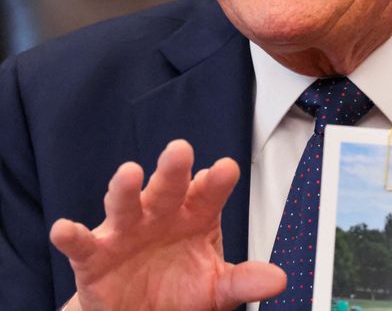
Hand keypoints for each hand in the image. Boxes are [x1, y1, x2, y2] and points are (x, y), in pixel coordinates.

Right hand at [50, 140, 285, 310]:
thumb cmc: (181, 289)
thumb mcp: (217, 287)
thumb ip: (243, 280)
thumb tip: (279, 280)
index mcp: (195, 215)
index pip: (209, 193)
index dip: (217, 181)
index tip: (226, 169)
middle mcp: (161, 214)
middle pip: (168, 187)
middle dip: (174, 169)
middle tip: (180, 150)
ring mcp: (126, 231)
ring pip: (125, 203)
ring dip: (125, 188)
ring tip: (128, 173)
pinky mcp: (95, 256)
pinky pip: (82, 243)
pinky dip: (72, 235)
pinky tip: (64, 228)